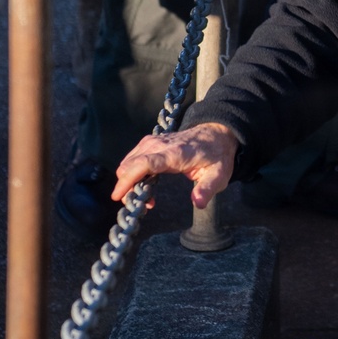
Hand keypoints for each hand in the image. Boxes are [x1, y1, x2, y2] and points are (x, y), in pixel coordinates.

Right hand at [112, 122, 239, 209]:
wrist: (216, 133)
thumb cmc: (217, 155)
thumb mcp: (220, 175)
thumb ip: (208, 189)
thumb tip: (197, 203)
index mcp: (175, 153)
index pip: (144, 163)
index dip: (128, 179)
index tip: (118, 195)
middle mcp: (160, 144)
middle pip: (130, 165)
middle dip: (128, 187)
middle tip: (145, 205)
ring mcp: (153, 141)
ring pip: (128, 162)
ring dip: (130, 182)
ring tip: (148, 198)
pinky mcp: (150, 142)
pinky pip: (132, 159)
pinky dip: (132, 174)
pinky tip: (146, 185)